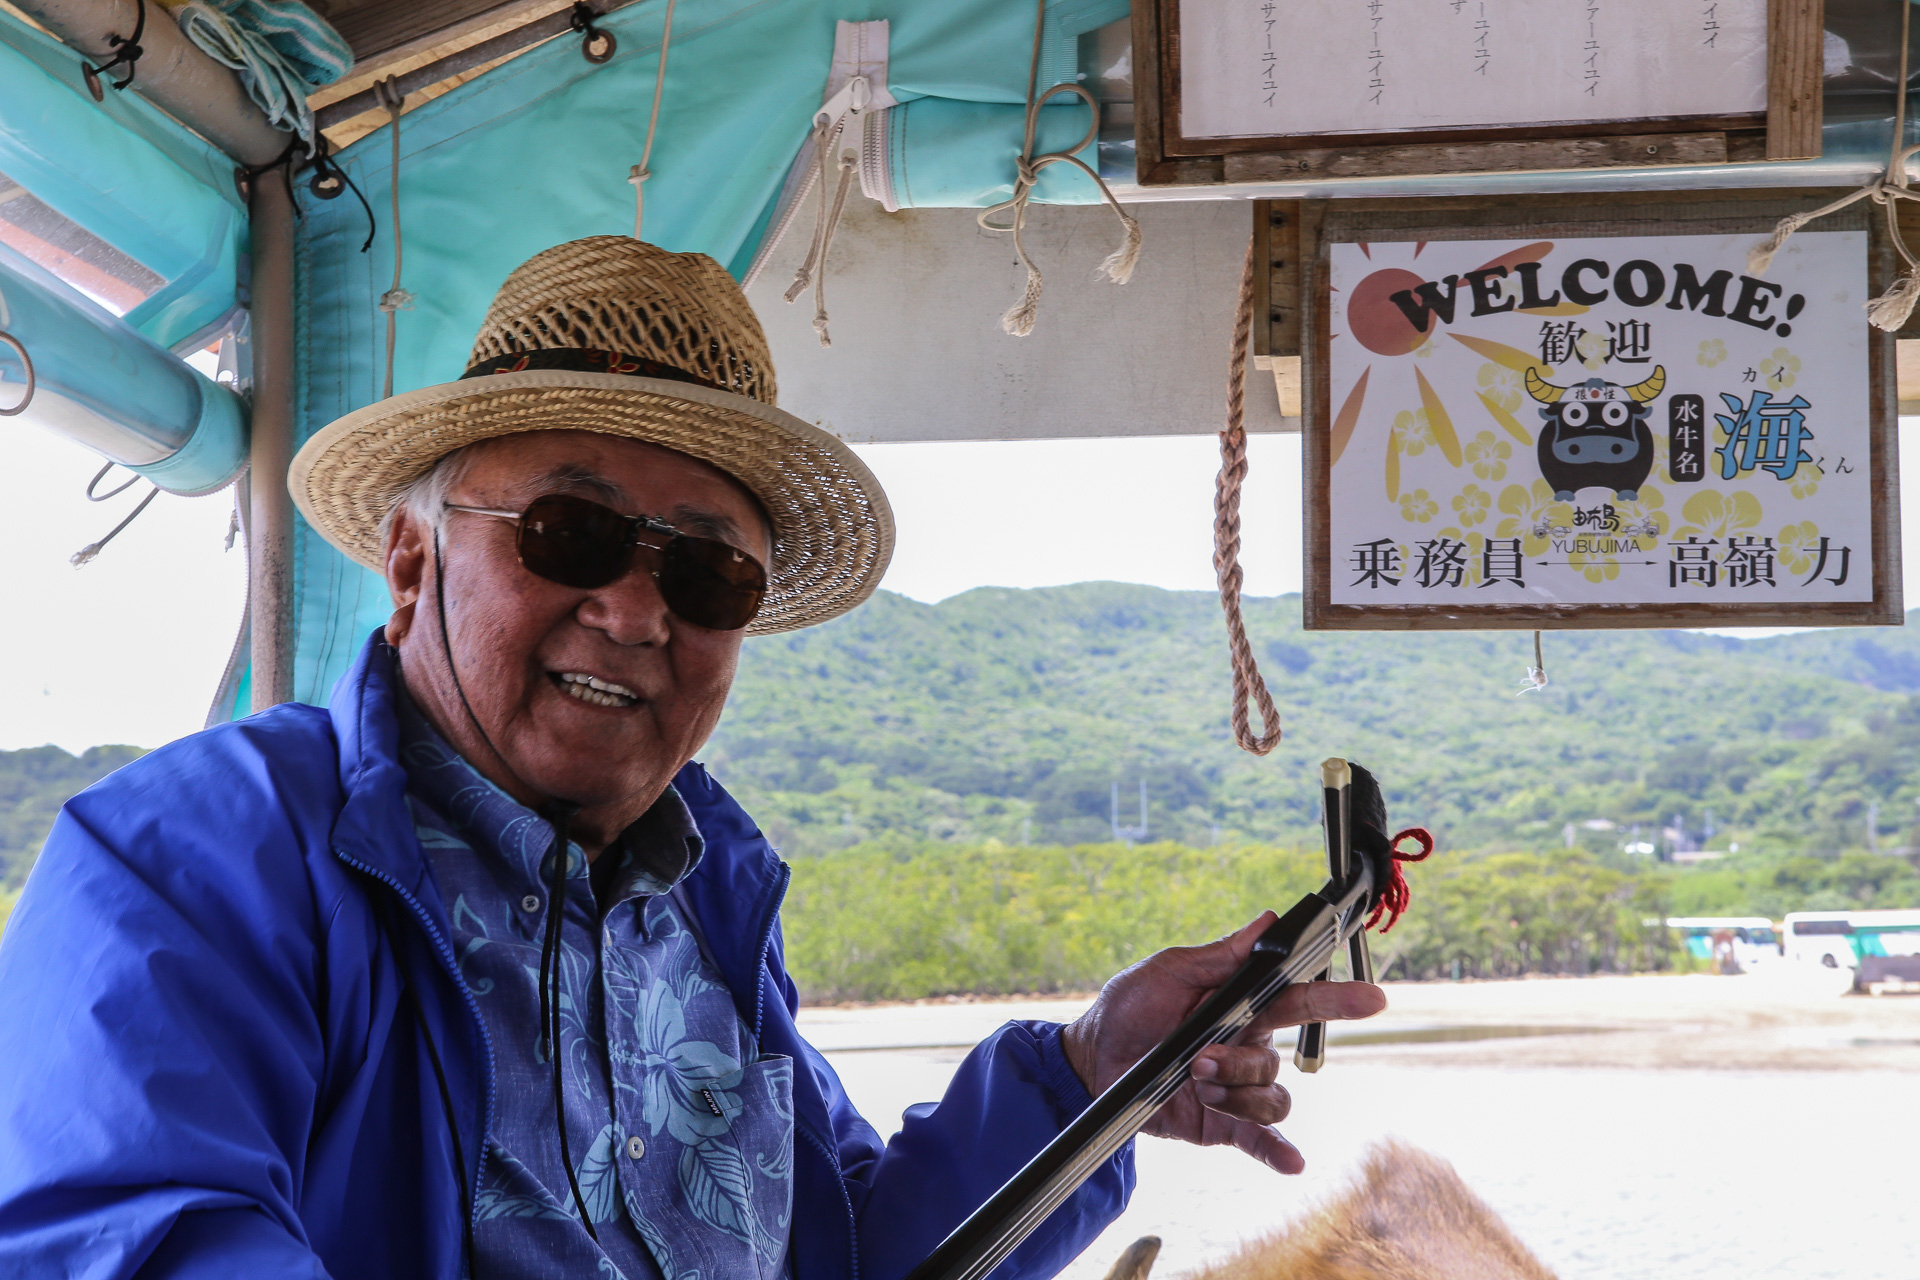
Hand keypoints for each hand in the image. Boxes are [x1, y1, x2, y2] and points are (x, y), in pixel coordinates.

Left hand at [1058, 911, 1385, 1174]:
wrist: (1091, 1059)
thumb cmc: (1129, 1007)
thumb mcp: (1170, 970)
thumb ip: (1222, 955)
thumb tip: (1269, 922)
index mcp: (1242, 1008)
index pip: (1298, 1000)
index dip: (1336, 999)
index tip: (1370, 998)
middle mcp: (1246, 1048)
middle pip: (1277, 1060)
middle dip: (1243, 1061)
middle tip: (1204, 1057)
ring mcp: (1235, 1089)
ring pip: (1271, 1097)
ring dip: (1237, 1094)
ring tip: (1196, 1084)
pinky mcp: (1220, 1123)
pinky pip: (1260, 1139)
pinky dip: (1278, 1150)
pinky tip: (1292, 1161)